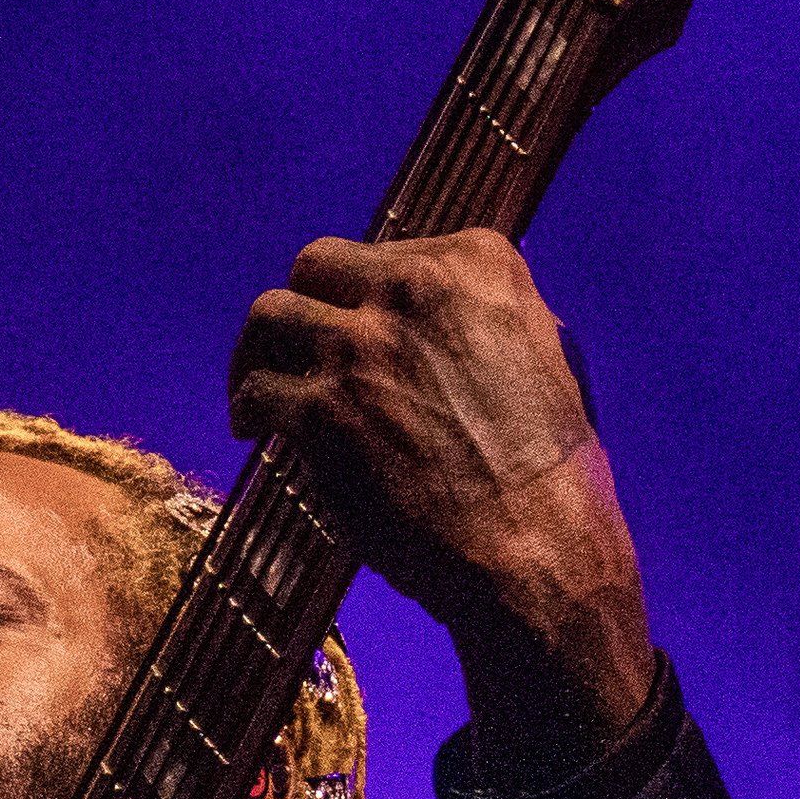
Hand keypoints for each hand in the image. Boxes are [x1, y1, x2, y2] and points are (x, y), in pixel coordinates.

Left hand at [230, 231, 656, 782]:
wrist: (536, 546)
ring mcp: (362, 346)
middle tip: (290, 346)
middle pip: (316, 267)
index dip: (358, 293)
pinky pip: (257, 390)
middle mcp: (414, 287)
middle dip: (302, 305)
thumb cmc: (552, 472)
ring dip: (257, 352)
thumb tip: (450, 313)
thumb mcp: (546, 357)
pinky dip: (247, 408)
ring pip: (270, 317)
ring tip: (253, 385)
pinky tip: (251, 430)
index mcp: (478, 262)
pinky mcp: (322, 410)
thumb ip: (487, 320)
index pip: (385, 252)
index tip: (348, 322)